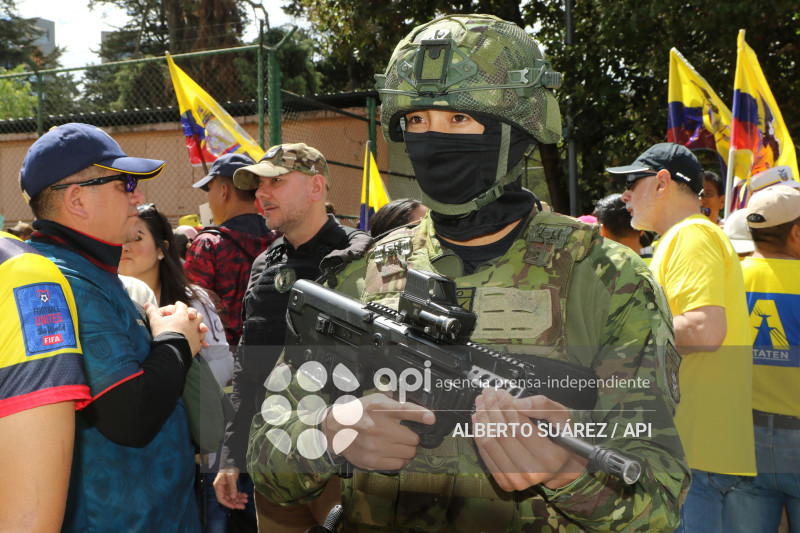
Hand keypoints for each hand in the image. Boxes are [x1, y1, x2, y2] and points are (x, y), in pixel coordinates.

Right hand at [145, 301, 207, 354]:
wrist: (170, 350)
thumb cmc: (162, 333)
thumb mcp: (155, 321)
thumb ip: (152, 312)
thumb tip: (146, 304)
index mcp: (182, 315)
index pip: (182, 306)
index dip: (179, 305)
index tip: (177, 305)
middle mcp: (192, 322)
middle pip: (196, 314)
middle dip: (193, 314)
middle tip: (189, 315)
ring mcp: (196, 332)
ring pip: (202, 326)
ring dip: (200, 326)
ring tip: (198, 328)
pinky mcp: (197, 343)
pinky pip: (202, 341)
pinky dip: (202, 341)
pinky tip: (203, 344)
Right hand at [213, 468, 247, 509]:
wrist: (232, 462)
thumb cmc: (230, 468)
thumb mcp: (231, 476)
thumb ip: (232, 487)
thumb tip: (233, 497)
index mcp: (218, 486)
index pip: (221, 498)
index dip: (227, 503)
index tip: (234, 507)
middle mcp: (221, 488)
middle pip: (227, 499)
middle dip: (235, 503)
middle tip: (243, 506)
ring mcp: (225, 488)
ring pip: (232, 497)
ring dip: (239, 500)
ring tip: (246, 501)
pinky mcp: (230, 487)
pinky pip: (234, 493)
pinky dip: (240, 495)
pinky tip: (245, 496)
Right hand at [324, 393, 434, 470]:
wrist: (335, 429)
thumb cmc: (358, 413)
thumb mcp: (375, 400)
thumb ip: (395, 404)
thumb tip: (419, 412)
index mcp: (379, 408)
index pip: (403, 410)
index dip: (420, 415)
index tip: (431, 419)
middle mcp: (377, 428)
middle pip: (413, 438)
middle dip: (412, 437)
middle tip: (404, 434)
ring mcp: (374, 446)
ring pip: (408, 453)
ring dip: (407, 449)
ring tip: (397, 443)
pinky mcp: (371, 461)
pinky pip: (398, 464)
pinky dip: (400, 459)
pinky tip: (393, 452)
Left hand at [472, 389, 587, 491]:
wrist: (560, 467)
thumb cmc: (561, 439)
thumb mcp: (561, 417)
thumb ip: (542, 405)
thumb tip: (518, 402)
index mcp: (549, 456)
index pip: (520, 426)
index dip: (507, 406)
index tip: (501, 392)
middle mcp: (532, 471)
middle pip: (502, 434)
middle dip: (492, 409)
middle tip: (488, 393)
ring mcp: (516, 479)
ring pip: (490, 443)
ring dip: (483, 419)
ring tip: (482, 402)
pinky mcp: (505, 481)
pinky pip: (485, 454)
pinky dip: (479, 434)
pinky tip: (479, 419)